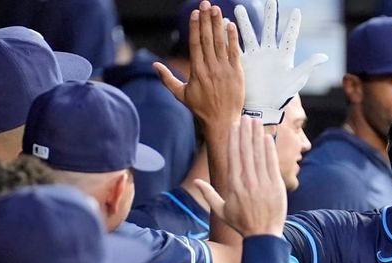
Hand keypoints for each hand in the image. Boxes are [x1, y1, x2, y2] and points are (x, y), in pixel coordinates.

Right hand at [155, 1, 244, 128]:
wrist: (222, 122)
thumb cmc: (201, 109)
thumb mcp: (181, 94)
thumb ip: (167, 78)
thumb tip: (154, 65)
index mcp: (196, 72)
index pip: (195, 44)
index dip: (195, 27)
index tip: (195, 13)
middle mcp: (210, 68)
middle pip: (207, 39)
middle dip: (206, 20)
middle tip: (206, 3)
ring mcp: (224, 70)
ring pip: (220, 43)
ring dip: (218, 24)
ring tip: (216, 9)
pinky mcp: (237, 74)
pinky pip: (235, 53)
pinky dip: (233, 39)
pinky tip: (231, 25)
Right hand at [195, 117, 284, 236]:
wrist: (263, 235)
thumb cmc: (241, 224)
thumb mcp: (221, 211)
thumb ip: (208, 194)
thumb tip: (196, 182)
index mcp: (233, 185)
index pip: (233, 157)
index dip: (234, 140)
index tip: (234, 127)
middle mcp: (247, 182)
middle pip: (245, 152)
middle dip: (245, 133)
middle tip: (246, 117)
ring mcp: (262, 183)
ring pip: (259, 154)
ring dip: (257, 136)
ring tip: (256, 122)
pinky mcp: (275, 185)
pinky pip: (271, 164)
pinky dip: (269, 150)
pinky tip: (267, 138)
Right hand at [236, 0, 327, 124]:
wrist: (261, 107)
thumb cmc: (280, 95)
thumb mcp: (295, 80)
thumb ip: (308, 66)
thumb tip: (325, 56)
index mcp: (283, 56)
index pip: (289, 36)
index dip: (293, 24)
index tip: (297, 11)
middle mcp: (268, 53)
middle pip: (269, 29)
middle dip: (270, 15)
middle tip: (271, 0)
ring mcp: (255, 56)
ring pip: (249, 34)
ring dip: (244, 21)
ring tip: (239, 8)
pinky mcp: (243, 62)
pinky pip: (235, 46)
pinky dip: (230, 35)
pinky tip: (225, 24)